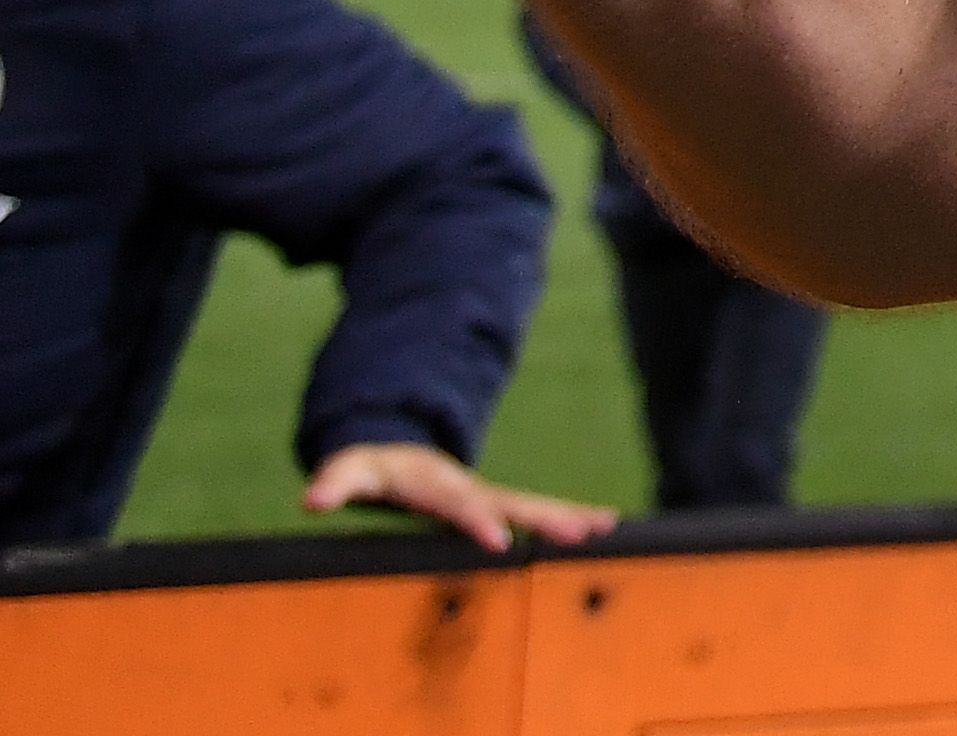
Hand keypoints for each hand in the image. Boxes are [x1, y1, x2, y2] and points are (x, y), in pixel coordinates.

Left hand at [303, 440, 616, 550]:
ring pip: (531, 506)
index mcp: (437, 485)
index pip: (461, 505)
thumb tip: (313, 499)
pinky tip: (596, 527)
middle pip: (513, 504)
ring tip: (603, 527)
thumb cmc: (371, 468)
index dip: (478, 522)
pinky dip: (565, 518)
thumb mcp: (349, 472)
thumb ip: (334, 483)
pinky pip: (532, 514)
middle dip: (545, 519)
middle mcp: (470, 488)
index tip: (499, 542)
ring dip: (567, 516)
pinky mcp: (494, 507)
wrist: (395, 453)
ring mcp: (486, 496)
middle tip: (579, 532)